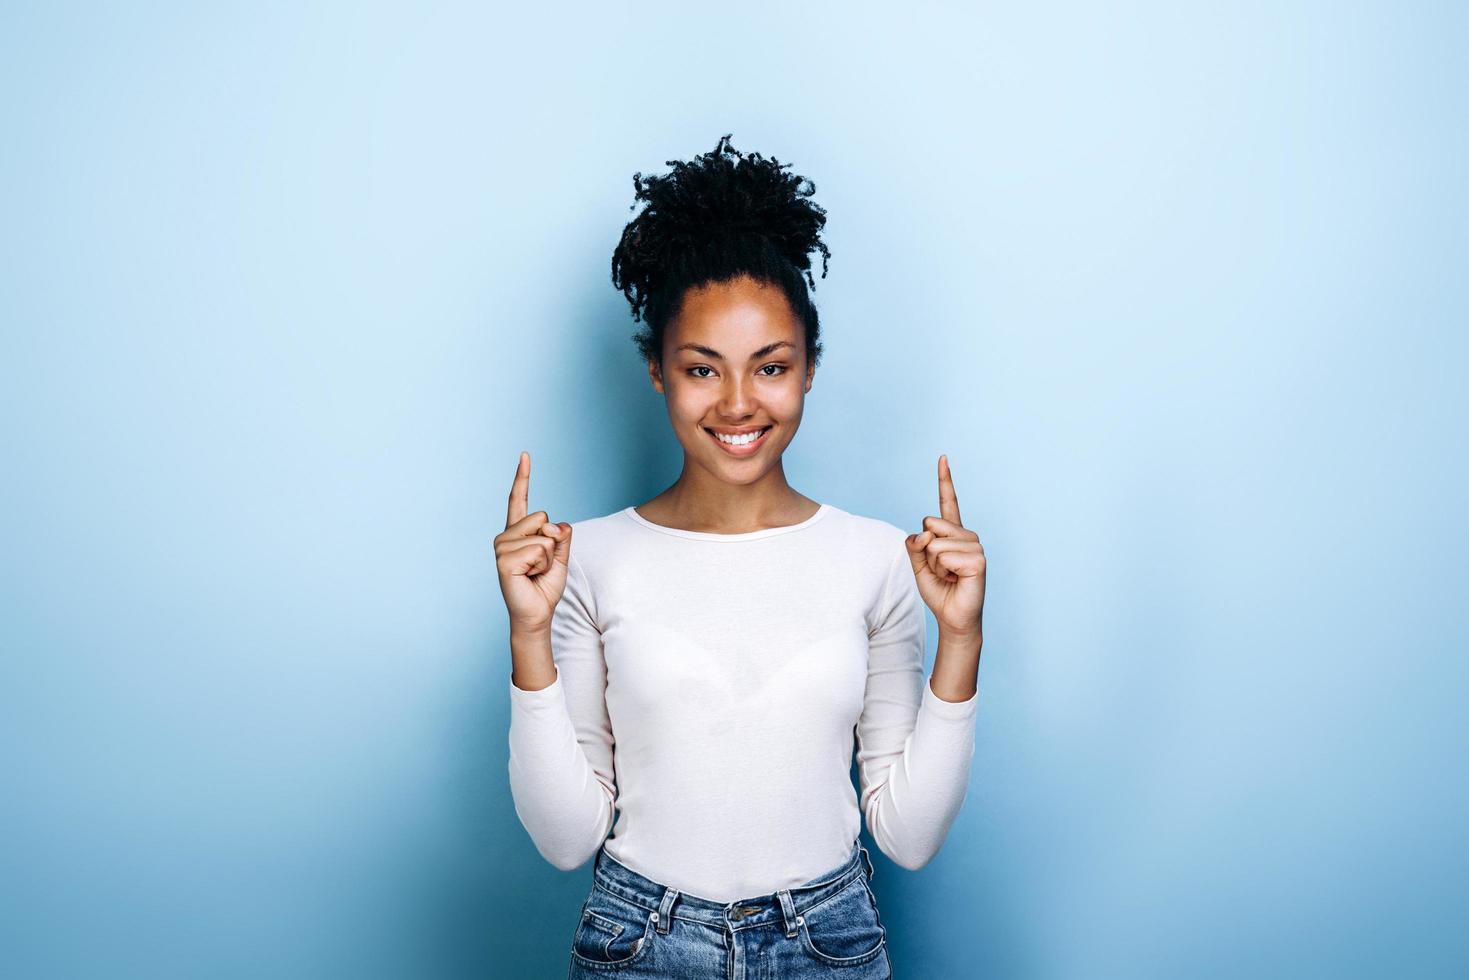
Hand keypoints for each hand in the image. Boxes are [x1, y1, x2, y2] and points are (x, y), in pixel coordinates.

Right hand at [495, 451, 570, 634]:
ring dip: (548, 557)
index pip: (519, 500)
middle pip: (543, 517)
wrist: (537, 613)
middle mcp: (506, 536)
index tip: (525, 455)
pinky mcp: (503, 560)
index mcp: (518, 532)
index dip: (522, 477)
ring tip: (534, 572)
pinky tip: (529, 576)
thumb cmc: (545, 586)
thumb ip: (562, 536)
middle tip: (541, 564)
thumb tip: (557, 526)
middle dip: (553, 542)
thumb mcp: (561, 556)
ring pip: (543, 536)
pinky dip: (543, 564)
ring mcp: (502, 547)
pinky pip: (539, 550)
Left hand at [904, 454, 985, 640]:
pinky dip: (944, 570)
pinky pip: (945, 556)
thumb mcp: (918, 566)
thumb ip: (914, 546)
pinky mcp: (979, 559)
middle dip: (926, 551)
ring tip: (949, 576)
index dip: (945, 479)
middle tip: (941, 569)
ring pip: (935, 543)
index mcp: (951, 533)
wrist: (953, 616)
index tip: (943, 457)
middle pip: (930, 524)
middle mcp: (966, 534)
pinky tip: (957, 579)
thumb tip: (923, 533)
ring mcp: (975, 545)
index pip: (947, 502)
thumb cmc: (939, 590)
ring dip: (935, 565)